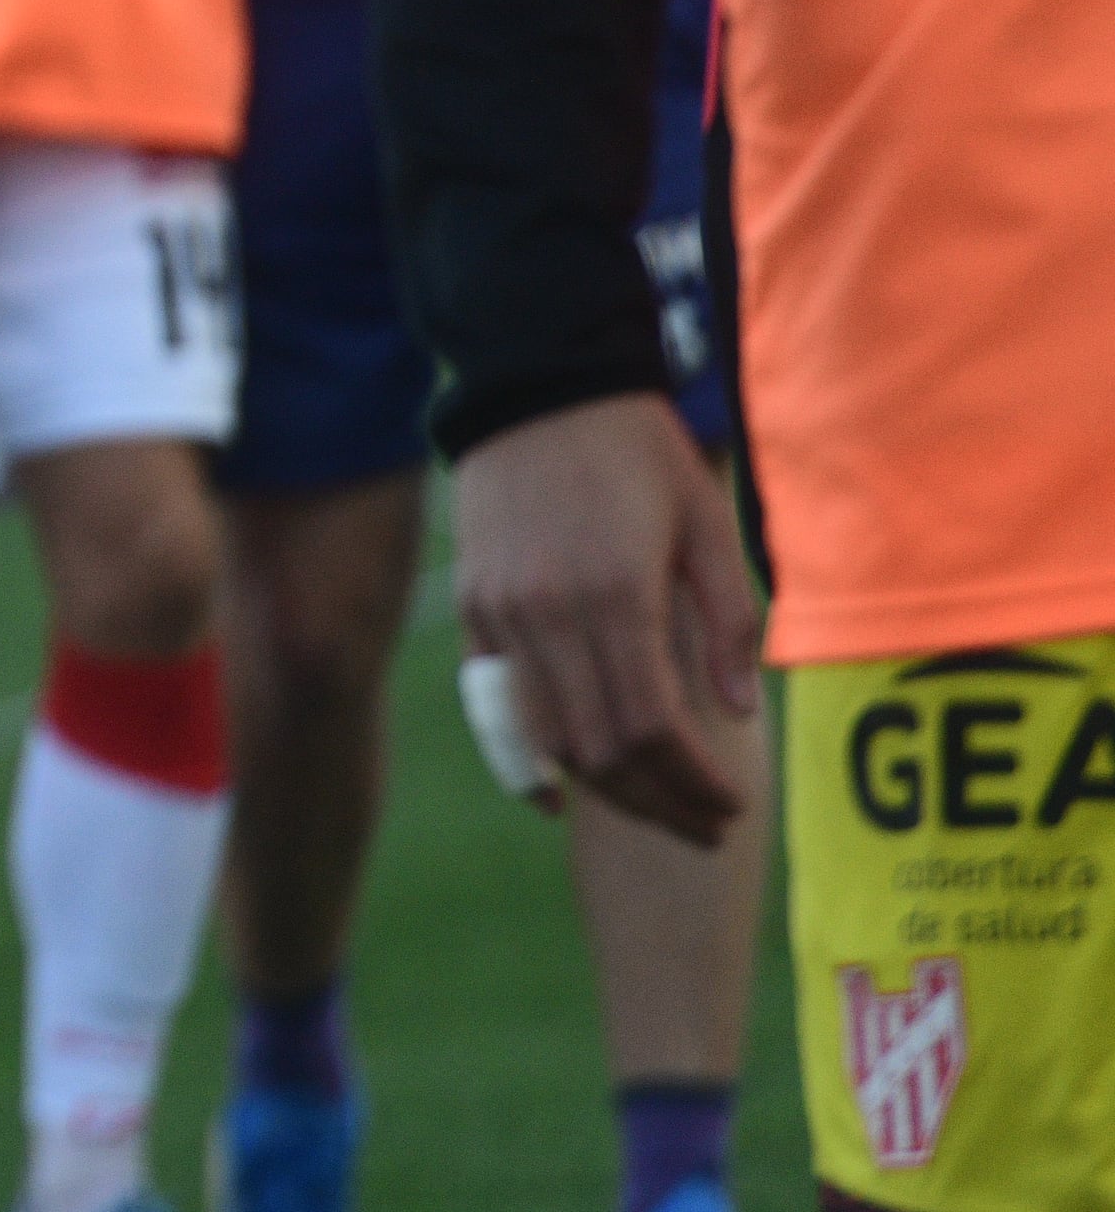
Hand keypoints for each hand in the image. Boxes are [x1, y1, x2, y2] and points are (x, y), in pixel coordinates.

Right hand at [453, 391, 760, 844]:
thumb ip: (728, 619)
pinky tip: (560, 789)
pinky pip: (496, 704)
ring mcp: (500, 612)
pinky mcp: (472, 605)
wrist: (538, 386)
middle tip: (703, 826)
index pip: (651, 727)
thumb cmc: (638, 451)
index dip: (693, 781)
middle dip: (657, 802)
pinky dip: (527, 757)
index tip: (730, 803)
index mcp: (614, 592)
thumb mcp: (707, 522)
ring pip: (544, 737)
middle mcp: (547, 612)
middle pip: (598, 749)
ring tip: (652, 807)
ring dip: (602, 789)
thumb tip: (739, 710)